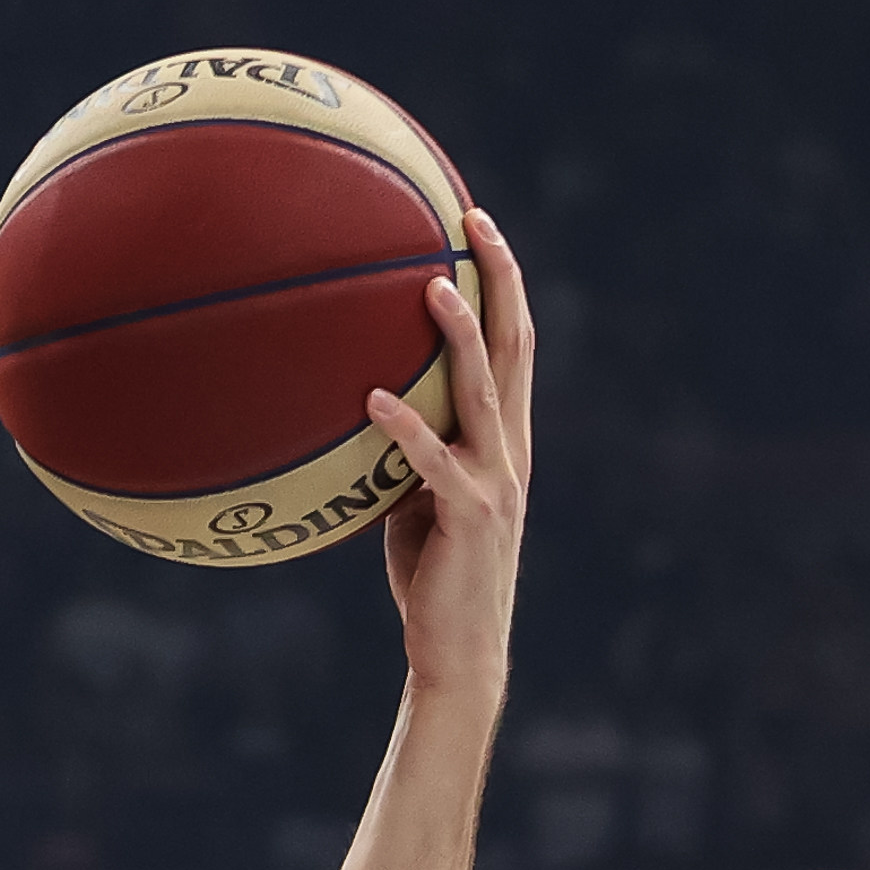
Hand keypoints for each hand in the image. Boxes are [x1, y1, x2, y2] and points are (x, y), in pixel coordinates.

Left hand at [366, 211, 531, 714]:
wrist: (459, 649)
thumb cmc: (432, 573)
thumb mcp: (416, 496)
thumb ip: (405, 448)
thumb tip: (353, 400)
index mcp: (504, 439)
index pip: (515, 344)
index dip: (505, 283)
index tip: (479, 227)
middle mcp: (511, 449)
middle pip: (516, 346)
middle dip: (500, 279)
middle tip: (474, 220)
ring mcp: (495, 481)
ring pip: (484, 392)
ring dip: (459, 336)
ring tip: (433, 285)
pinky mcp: (467, 516)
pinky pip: (433, 462)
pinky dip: (405, 427)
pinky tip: (371, 398)